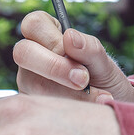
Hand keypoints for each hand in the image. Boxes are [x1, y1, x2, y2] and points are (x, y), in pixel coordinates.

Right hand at [13, 11, 133, 103]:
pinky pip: (40, 109)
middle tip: (84, 80)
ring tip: (97, 98)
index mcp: (46, 36)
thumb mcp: (102, 61)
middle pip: (23, 52)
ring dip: (69, 94)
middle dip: (55, 68)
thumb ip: (88, 47)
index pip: (34, 23)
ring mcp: (28, 83)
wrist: (110, 109)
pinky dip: (69, 110)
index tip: (74, 54)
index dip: (51, 39)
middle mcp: (32, 58)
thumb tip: (69, 36)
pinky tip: (87, 111)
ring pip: (33, 84)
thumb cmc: (102, 78)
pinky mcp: (31, 106)